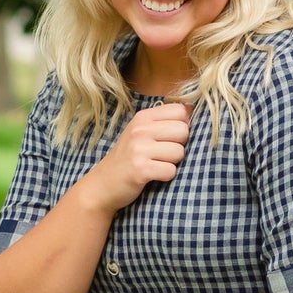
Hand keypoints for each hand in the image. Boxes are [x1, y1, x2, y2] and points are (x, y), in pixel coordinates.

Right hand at [83, 100, 190, 215]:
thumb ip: (163, 120)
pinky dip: (166, 177)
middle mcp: (140, 130)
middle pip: (183, 131)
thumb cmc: (126, 158)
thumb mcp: (140, 132)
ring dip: (172, 163)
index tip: (169, 138)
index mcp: (142, 117)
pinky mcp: (141, 169)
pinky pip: (171, 171)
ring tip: (156, 165)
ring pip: (179, 152)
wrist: (102, 185)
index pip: (180, 111)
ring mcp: (139, 149)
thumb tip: (190, 107)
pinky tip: (153, 176)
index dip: (181, 126)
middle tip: (162, 154)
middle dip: (178, 146)